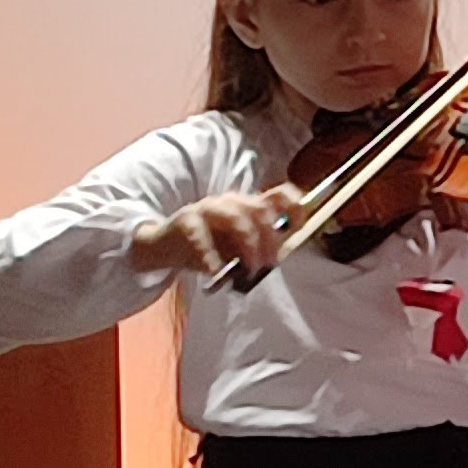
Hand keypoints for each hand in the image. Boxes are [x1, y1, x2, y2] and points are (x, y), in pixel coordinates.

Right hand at [132, 187, 304, 280]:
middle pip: (259, 209)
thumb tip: (284, 252)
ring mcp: (207, 209)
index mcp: (248, 206)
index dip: (294, 206)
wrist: (166, 247)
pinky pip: (201, 237)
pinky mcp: (186, 222)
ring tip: (250, 269)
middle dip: (270, 238)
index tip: (301, 225)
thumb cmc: (209, 248)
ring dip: (248, 246)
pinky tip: (217, 272)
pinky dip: (212, 257)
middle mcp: (230, 202)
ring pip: (235, 218)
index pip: (278, 195)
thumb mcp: (239, 247)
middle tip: (271, 264)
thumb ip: (262, 247)